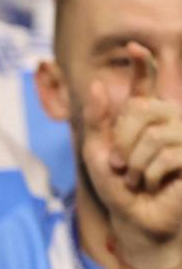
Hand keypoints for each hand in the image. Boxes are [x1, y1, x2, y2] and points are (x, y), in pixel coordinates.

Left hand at [85, 45, 181, 268]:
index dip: (143, 66)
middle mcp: (170, 123)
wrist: (138, 222)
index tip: (134, 46)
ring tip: (139, 180)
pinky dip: (152, 174)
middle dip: (123, 142)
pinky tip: (155, 184)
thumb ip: (97, 121)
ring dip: (137, 165)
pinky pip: (169, 154)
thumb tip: (99, 84)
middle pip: (142, 112)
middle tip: (123, 167)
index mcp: (147, 120)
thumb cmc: (119, 190)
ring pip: (155, 136)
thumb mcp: (99, 154)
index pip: (147, 88)